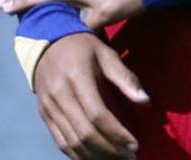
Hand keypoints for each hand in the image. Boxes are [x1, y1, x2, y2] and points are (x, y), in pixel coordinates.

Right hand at [33, 33, 148, 159]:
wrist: (46, 42)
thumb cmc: (82, 47)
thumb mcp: (106, 54)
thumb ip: (125, 78)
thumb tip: (146, 101)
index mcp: (77, 77)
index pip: (97, 115)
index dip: (117, 134)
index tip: (134, 145)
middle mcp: (59, 95)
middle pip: (85, 133)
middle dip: (110, 149)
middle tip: (129, 156)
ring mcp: (49, 107)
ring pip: (72, 142)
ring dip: (95, 156)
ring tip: (116, 159)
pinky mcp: (44, 115)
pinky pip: (60, 142)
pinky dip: (78, 155)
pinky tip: (96, 157)